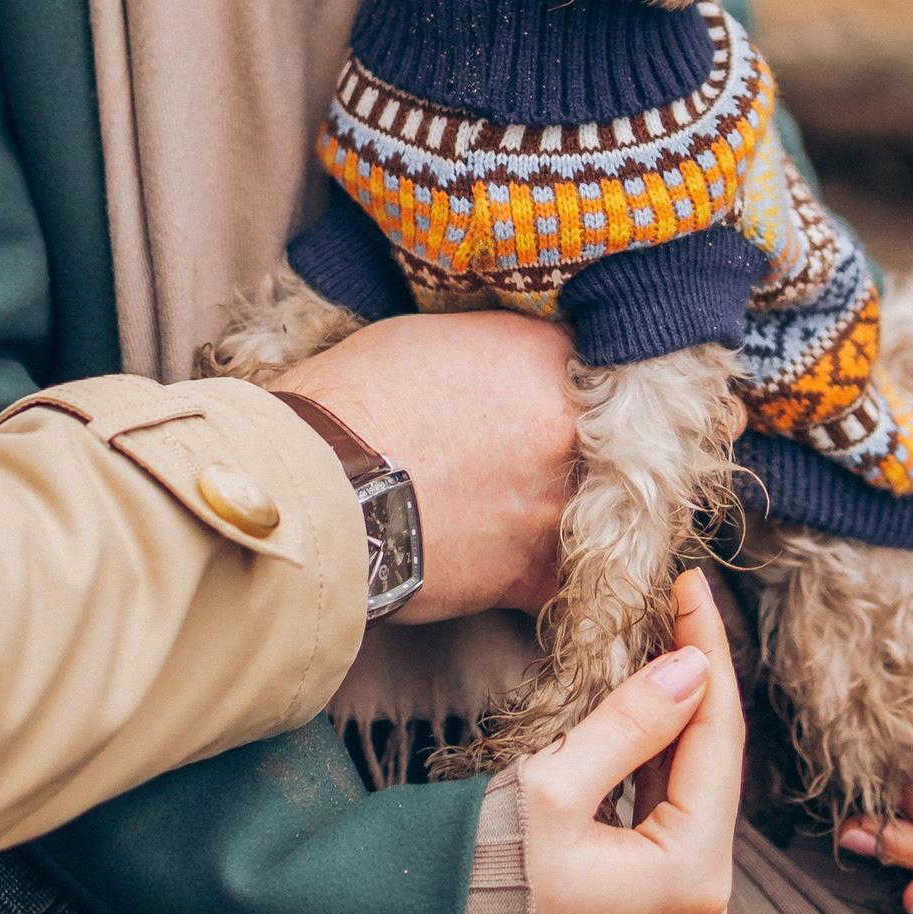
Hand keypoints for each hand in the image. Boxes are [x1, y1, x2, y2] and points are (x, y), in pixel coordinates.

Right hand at [274, 311, 576, 622]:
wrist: (314, 488)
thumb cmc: (349, 403)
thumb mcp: (424, 337)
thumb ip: (488, 350)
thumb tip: (497, 366)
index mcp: (543, 357)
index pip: (584, 356)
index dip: (558, 375)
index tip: (539, 388)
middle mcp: (568, 428)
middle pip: (598, 434)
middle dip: (563, 443)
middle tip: (520, 449)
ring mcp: (557, 506)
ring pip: (590, 506)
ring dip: (557, 506)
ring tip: (508, 505)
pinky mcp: (533, 574)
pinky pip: (563, 576)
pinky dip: (542, 571)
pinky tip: (512, 559)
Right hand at [517, 572, 745, 913]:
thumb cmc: (483, 883)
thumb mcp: (554, 787)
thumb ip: (631, 723)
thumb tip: (692, 667)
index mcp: (692, 877)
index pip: (716, 738)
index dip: (707, 651)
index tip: (693, 584)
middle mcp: (706, 911)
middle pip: (712, 771)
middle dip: (696, 687)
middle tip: (678, 608)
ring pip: (693, 801)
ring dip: (677, 729)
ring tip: (663, 648)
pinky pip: (673, 834)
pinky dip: (659, 776)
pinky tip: (646, 725)